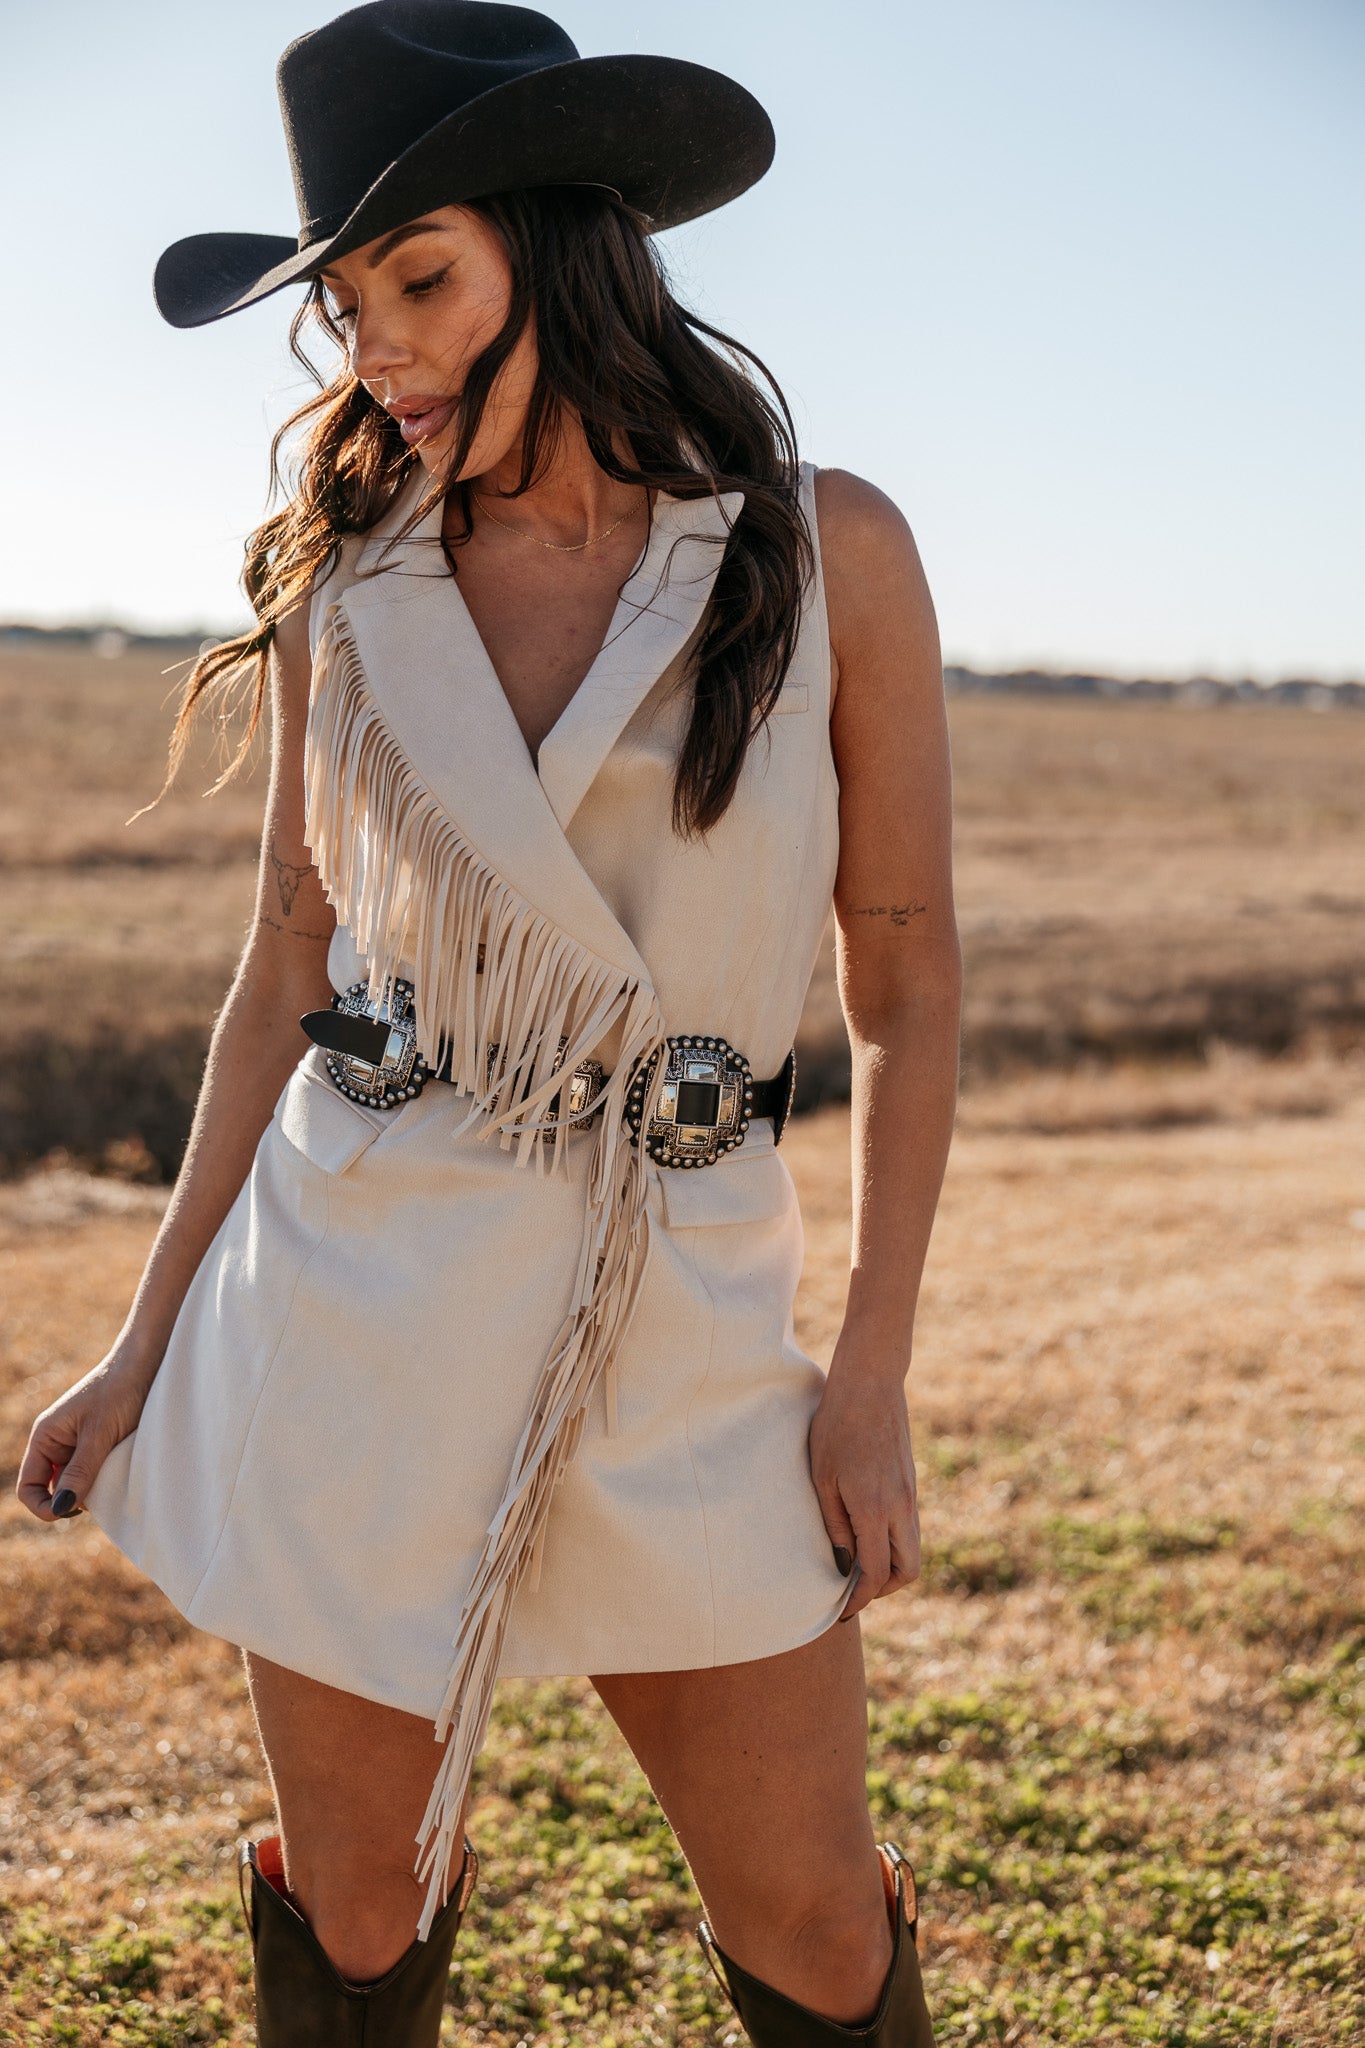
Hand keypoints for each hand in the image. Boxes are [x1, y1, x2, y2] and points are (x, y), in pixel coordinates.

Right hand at [16, 1350, 156, 1522]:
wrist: (148, 1362)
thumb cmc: (120, 1390)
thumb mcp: (99, 1434)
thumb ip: (80, 1471)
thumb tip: (60, 1509)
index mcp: (45, 1437)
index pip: (28, 1487)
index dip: (44, 1506)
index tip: (72, 1510)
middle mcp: (57, 1444)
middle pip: (55, 1490)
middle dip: (75, 1498)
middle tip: (104, 1489)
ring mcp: (79, 1445)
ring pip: (78, 1484)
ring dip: (95, 1488)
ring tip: (116, 1472)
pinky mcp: (100, 1446)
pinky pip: (96, 1474)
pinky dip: (107, 1478)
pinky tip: (124, 1468)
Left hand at [809, 1334, 920, 1622]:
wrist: (871, 1383)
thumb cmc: (836, 1426)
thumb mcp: (823, 1479)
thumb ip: (835, 1526)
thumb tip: (843, 1565)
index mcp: (876, 1510)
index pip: (876, 1575)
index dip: (858, 1599)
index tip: (839, 1611)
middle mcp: (901, 1508)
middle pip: (906, 1572)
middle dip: (882, 1590)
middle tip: (853, 1591)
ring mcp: (911, 1496)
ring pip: (913, 1551)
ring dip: (892, 1568)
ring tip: (860, 1566)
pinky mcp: (911, 1484)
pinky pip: (910, 1528)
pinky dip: (895, 1544)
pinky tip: (869, 1536)